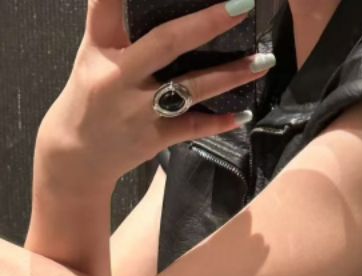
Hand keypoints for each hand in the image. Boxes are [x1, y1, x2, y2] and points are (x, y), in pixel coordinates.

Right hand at [35, 0, 272, 194]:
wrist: (78, 155)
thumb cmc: (91, 93)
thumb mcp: (93, 52)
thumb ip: (113, 20)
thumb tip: (141, 1)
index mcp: (102, 50)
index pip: (109, 6)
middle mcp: (120, 77)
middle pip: (166, 44)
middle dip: (206, 24)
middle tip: (242, 5)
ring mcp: (140, 111)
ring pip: (191, 88)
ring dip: (230, 75)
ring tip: (263, 61)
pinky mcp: (155, 139)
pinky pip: (193, 128)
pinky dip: (220, 122)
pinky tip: (245, 113)